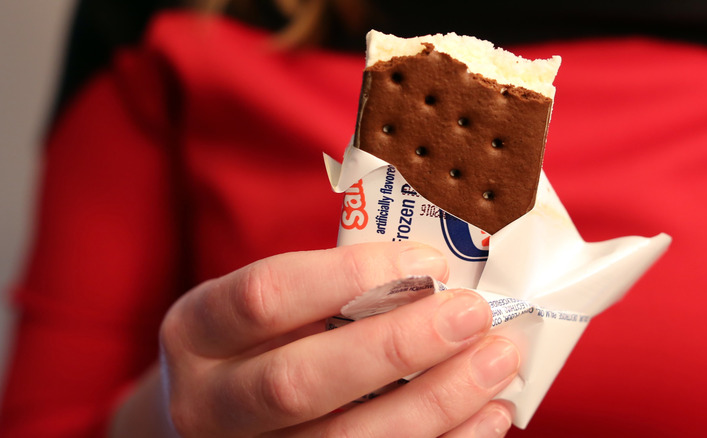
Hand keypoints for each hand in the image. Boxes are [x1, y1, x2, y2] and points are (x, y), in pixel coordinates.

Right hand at [158, 242, 519, 436]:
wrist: (218, 411)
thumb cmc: (262, 341)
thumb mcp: (272, 303)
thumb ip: (333, 289)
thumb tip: (441, 274)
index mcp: (197, 330)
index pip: (267, 296)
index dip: (352, 276)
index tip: (430, 263)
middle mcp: (208, 402)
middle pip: (300, 382)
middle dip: (398, 346)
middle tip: (472, 314)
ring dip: (434, 403)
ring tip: (497, 362)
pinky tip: (488, 414)